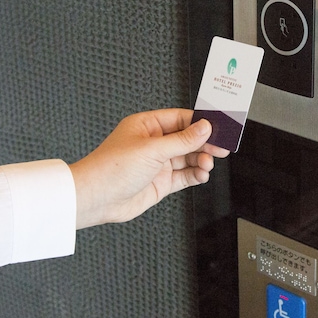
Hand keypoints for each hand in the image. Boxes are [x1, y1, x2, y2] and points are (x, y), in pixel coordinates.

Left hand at [69, 109, 229, 228]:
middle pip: (187, 139)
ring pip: (187, 158)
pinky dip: (195, 175)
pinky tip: (202, 174)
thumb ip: (182, 140)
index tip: (218, 126)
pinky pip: (184, 176)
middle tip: (221, 147)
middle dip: (204, 143)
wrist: (96, 198)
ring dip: (201, 160)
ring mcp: (157, 164)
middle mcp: (153, 143)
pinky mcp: (160, 183)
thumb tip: (204, 128)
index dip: (200, 122)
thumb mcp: (152, 149)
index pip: (180, 118)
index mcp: (147, 126)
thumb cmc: (111, 168)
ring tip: (208, 163)